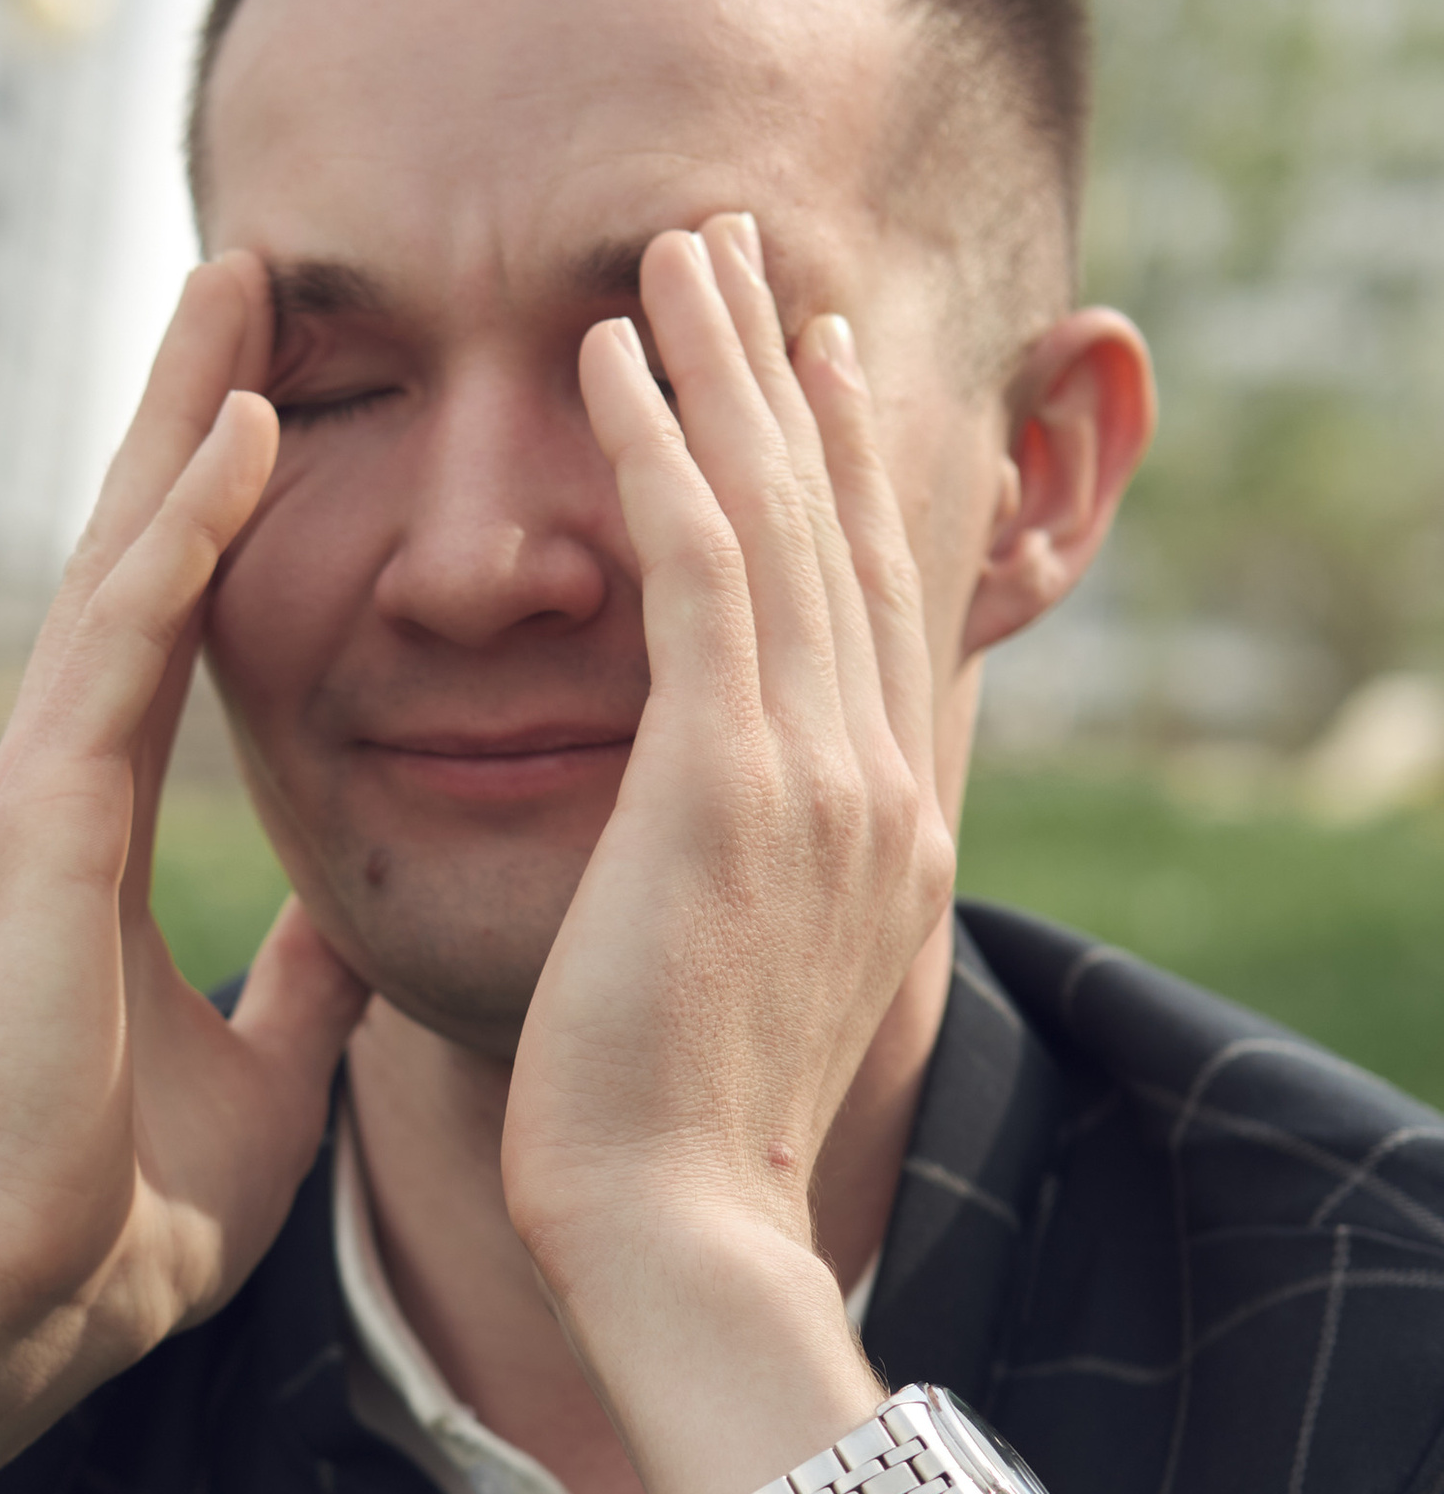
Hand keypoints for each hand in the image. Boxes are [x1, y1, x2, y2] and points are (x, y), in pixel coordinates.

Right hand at [0, 255, 370, 1410]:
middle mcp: (57, 788)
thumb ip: (299, 986)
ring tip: (237, 284)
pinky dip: (181, 536)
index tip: (280, 387)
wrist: (25, 1305)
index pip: (176, 628)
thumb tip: (357, 933)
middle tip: (247, 268)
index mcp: (101, 834)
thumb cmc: (121, 1212)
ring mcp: (33, 798)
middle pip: (140, 557)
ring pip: (119, 565)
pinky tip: (237, 431)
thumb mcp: (264, 1072)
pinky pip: (120, 650)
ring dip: (180, 419)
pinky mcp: (35, 831)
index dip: (223, 505)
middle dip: (192, 407)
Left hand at [499, 213, 1016, 1493]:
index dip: (844, 475)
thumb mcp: (736, 996)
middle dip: (793, 382)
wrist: (679, 1240)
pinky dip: (660, 443)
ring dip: (726, 368)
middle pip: (839, 531)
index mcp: (879, 831)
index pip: (865, 609)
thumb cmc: (670, 1157)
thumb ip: (732, 901)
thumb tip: (693, 875)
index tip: (813, 371)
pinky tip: (615, 356)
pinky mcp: (727, 781)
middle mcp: (875, 780)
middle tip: (752, 258)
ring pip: (774, 515)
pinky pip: (694, 563)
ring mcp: (814, 774)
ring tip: (679, 252)